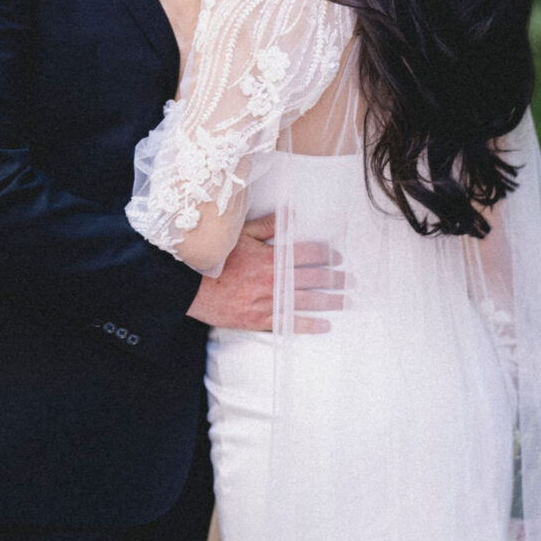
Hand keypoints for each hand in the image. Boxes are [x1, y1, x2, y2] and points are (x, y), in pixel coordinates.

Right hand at [188, 214, 345, 334]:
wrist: (188, 287)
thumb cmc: (213, 258)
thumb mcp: (239, 235)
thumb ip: (268, 226)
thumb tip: (291, 214)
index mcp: (270, 257)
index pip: (308, 253)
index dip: (327, 254)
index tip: (338, 256)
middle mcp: (273, 281)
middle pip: (314, 279)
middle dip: (336, 279)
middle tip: (351, 280)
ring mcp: (267, 303)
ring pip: (307, 302)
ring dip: (330, 301)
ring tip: (347, 301)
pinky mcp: (258, 320)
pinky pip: (289, 324)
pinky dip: (309, 325)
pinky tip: (325, 325)